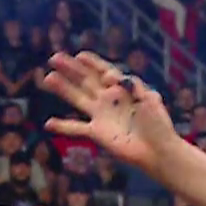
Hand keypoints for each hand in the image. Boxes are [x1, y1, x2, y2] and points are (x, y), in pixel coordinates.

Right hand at [41, 52, 179, 172]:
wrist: (158, 150)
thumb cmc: (158, 124)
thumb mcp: (150, 99)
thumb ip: (133, 85)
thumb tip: (112, 76)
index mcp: (122, 88)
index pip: (103, 70)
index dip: (92, 62)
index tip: (79, 55)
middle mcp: (108, 99)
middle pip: (86, 80)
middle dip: (71, 69)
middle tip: (54, 58)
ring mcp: (101, 115)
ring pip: (77, 98)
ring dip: (62, 88)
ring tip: (47, 78)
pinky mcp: (97, 132)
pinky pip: (76, 128)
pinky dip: (62, 126)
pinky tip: (48, 123)